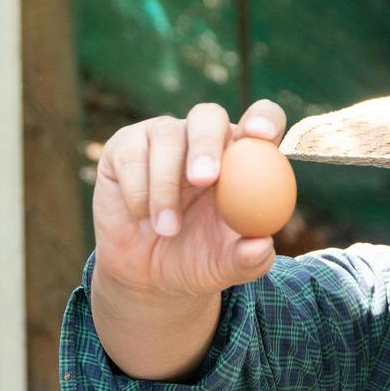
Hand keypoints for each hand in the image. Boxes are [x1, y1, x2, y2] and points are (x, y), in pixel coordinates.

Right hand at [92, 100, 286, 299]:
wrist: (145, 275)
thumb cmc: (196, 261)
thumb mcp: (224, 268)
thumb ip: (248, 260)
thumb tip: (263, 245)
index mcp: (241, 156)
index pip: (261, 119)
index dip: (264, 118)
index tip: (261, 136)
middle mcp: (203, 138)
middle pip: (208, 116)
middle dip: (206, 144)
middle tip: (203, 179)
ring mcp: (162, 138)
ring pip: (166, 137)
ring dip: (165, 187)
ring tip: (167, 230)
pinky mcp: (126, 147)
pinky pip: (132, 156)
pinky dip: (138, 191)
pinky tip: (140, 217)